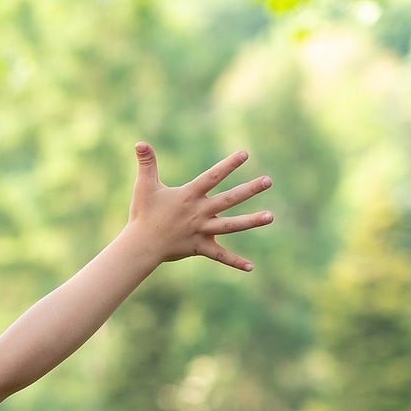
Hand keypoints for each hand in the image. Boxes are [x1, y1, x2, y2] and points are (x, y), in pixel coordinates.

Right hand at [127, 141, 273, 270]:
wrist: (140, 245)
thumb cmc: (143, 214)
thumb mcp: (144, 186)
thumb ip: (147, 164)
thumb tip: (140, 143)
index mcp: (188, 196)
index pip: (212, 177)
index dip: (228, 165)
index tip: (245, 154)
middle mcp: (198, 212)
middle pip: (229, 199)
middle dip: (249, 190)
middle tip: (268, 181)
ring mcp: (201, 230)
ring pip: (231, 226)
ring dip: (251, 221)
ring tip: (270, 216)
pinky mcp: (200, 247)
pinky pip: (220, 255)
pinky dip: (234, 262)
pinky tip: (250, 267)